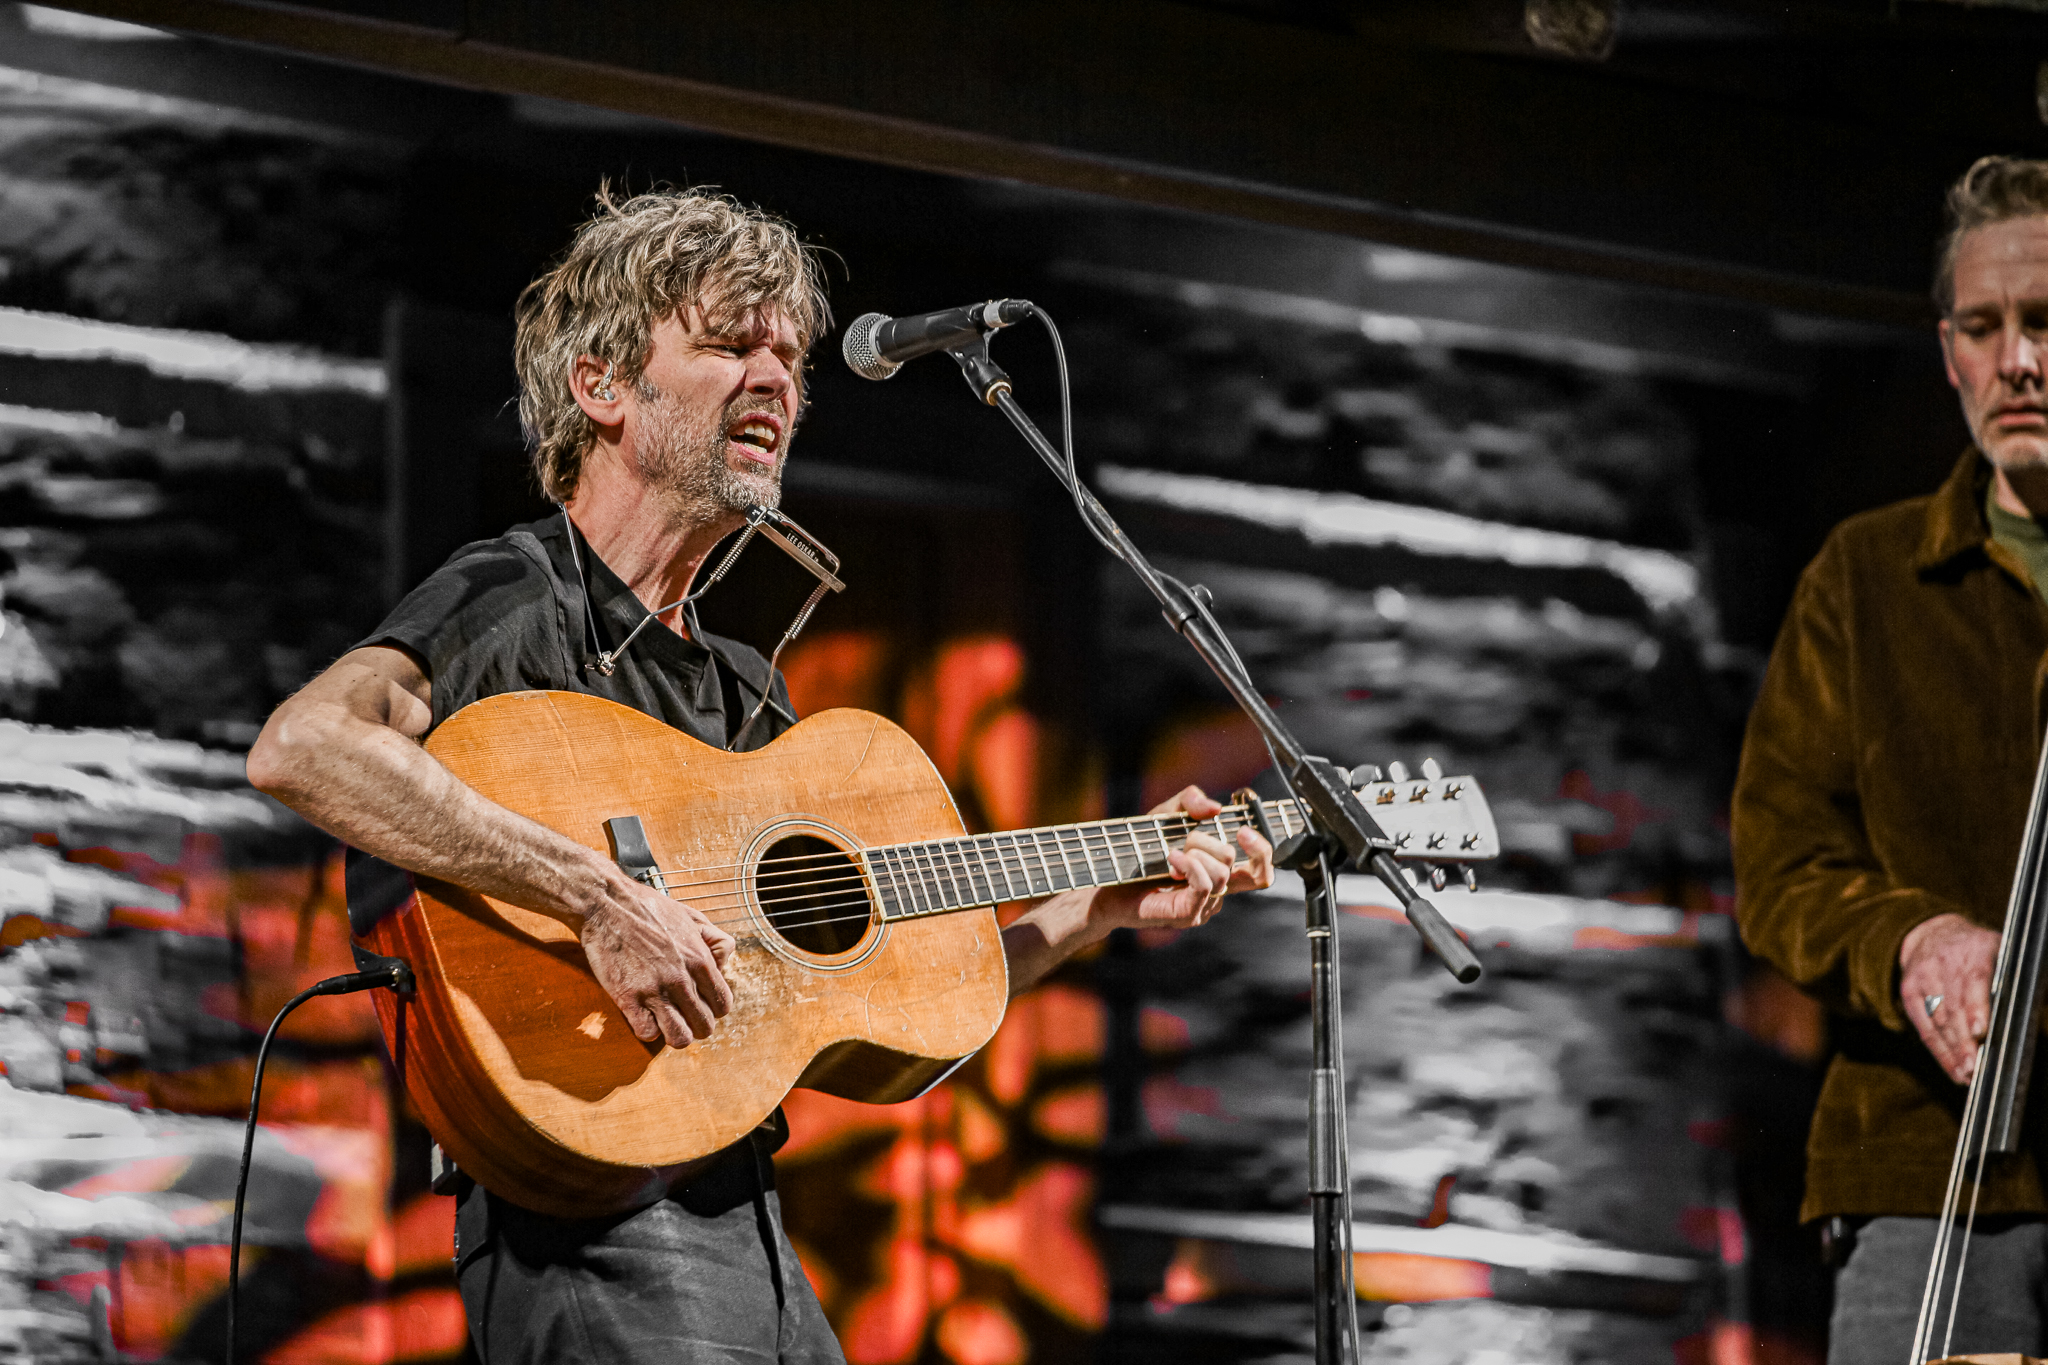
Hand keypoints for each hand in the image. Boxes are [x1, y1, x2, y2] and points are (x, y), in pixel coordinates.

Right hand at [579, 878, 735, 1048]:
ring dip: (675, 1034)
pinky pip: (647, 1033)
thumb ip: (714, 941)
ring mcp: (655, 990)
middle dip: (696, 1024)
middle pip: (705, 1027)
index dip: (713, 1008)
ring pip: (680, 1038)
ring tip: (665, 1021)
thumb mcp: (692, 917)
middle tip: (683, 1014)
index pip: (723, 1005)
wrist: (607, 903)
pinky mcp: (628, 998)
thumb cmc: (648, 908)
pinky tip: (643, 1015)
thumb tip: (723, 964)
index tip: (700, 1002)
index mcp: (701, 960)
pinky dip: (647, 1030)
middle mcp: (682, 979)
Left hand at [1095, 785, 1274, 930]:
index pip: (1261, 868)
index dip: (1261, 848)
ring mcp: (1204, 905)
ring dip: (1196, 853)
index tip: (1243, 829)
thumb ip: (1189, 801)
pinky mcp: (1188, 914)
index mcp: (1219, 869)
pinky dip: (1191, 866)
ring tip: (1171, 852)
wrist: (1107, 878)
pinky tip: (1172, 859)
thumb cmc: (1138, 850)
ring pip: (1222, 874)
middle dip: (1206, 840)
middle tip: (1181, 840)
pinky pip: (1206, 886)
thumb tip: (1215, 808)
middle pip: (1235, 861)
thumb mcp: (1164, 815)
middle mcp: (1217, 890)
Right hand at [1900, 912, 1999, 1083]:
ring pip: (1939, 1019)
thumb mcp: (2001, 952)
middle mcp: (1946, 961)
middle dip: (1964, 1040)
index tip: (1980, 1031)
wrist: (1933, 932)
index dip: (1976, 1007)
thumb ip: (2016, 981)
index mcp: (1976, 949)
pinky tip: (1953, 1068)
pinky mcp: (1909, 990)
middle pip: (1953, 1006)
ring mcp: (1924, 976)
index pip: (1974, 979)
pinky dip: (1940, 1051)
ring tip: (1967, 1075)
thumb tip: (2034, 1013)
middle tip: (1975, 1068)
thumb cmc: (1980, 952)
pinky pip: (1924, 1026)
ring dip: (1954, 1050)